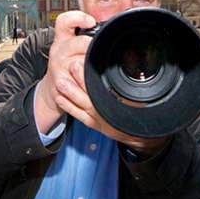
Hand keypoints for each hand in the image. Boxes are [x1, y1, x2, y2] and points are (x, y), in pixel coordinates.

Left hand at [35, 11, 168, 155]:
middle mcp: (106, 113)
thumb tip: (131, 62)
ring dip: (70, 92)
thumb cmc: (138, 115)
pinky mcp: (92, 123)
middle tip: (72, 66)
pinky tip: (59, 97)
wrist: (136, 136)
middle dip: (80, 81)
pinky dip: (67, 106)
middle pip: (91, 95)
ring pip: (81, 105)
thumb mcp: (139, 101)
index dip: (93, 77)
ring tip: (61, 81)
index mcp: (117, 106)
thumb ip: (132, 88)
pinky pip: (77, 115)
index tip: (85, 63)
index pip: (102, 88)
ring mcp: (98, 119)